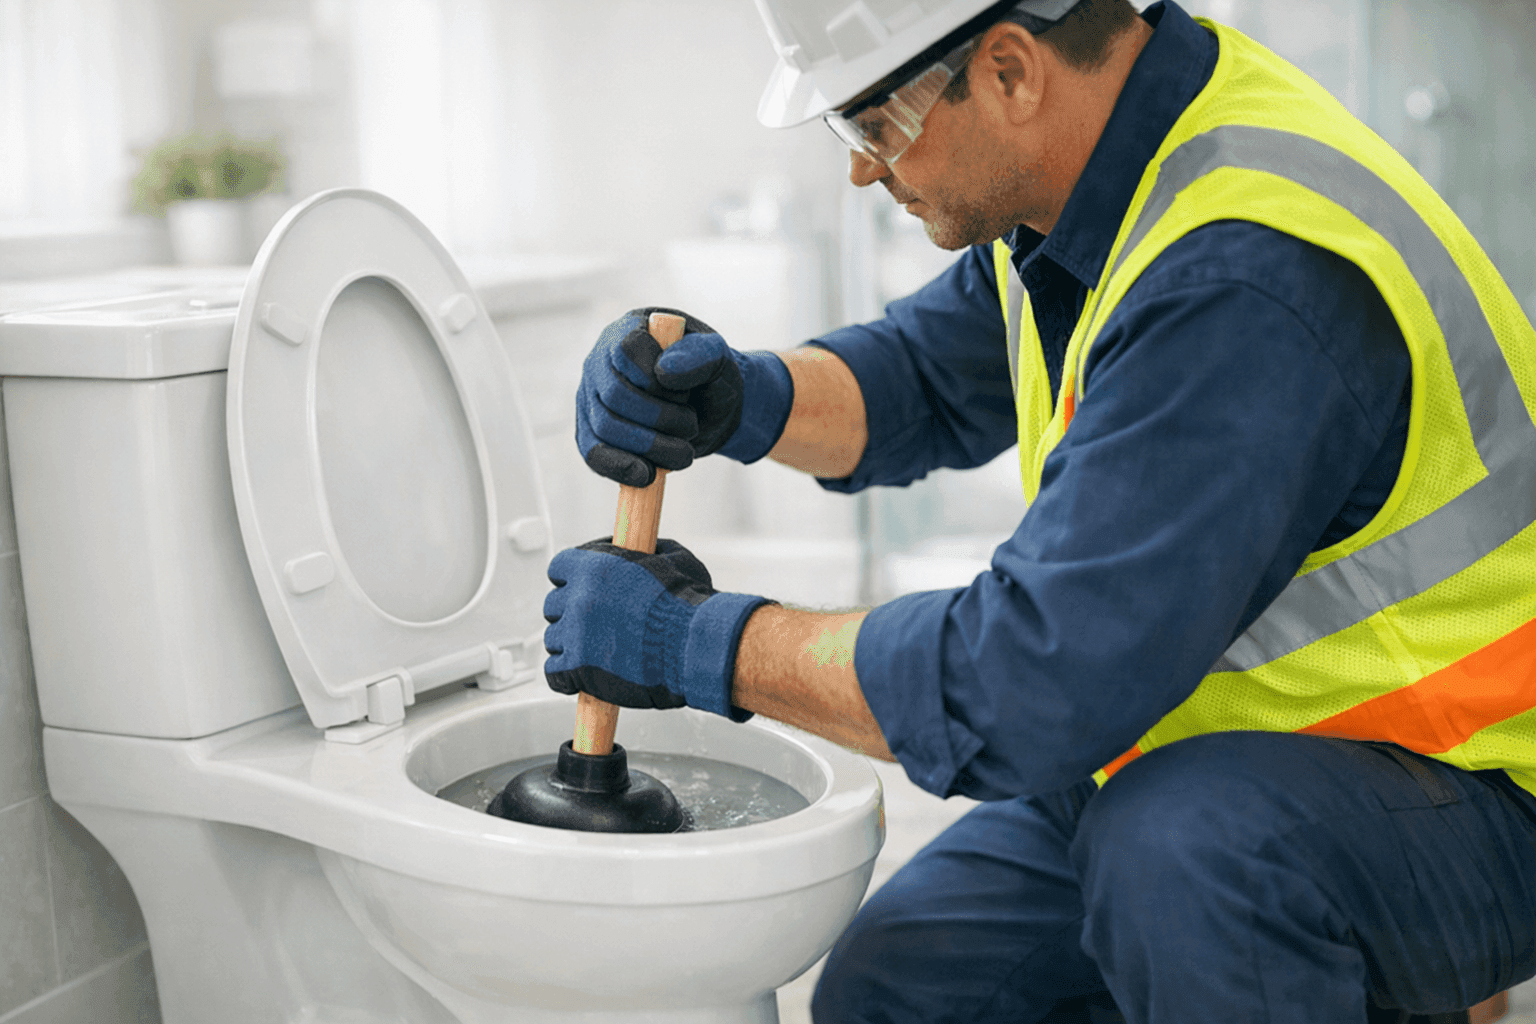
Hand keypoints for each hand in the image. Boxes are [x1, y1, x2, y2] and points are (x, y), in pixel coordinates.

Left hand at [543, 538, 772, 719]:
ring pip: (553, 639)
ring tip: (594, 651)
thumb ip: (649, 552)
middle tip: (591, 623)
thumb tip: (644, 551)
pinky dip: (564, 676)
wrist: (695, 648)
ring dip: (570, 644)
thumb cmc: (691, 607)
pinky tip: (579, 676)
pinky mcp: (578, 669)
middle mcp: (580, 598)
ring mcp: (576, 635)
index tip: (578, 586)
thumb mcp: (675, 560)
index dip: (570, 578)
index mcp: (596, 567)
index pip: (559, 567)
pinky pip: (553, 673)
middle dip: (570, 613)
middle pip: (553, 605)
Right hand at [575, 307, 794, 485]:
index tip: (685, 395)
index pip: (626, 350)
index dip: (655, 379)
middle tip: (691, 427)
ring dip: (650, 447)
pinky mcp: (591, 434)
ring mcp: (591, 399)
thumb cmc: (710, 376)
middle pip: (614, 395)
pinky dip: (621, 468)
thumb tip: (665, 372)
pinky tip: (648, 475)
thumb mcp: (718, 357)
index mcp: (629, 330)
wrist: (710, 408)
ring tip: (684, 454)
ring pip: (605, 428)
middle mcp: (601, 362)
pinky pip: (594, 455)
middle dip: (659, 419)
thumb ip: (699, 355)